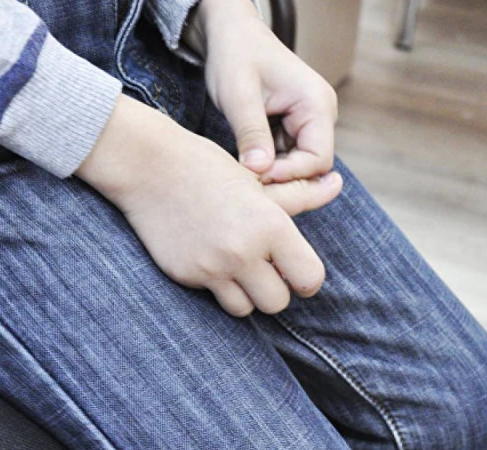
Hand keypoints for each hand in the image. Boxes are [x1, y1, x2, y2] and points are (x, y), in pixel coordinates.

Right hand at [76, 96, 341, 315]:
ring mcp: (212, 267)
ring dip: (245, 294)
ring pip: (245, 309)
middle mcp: (244, 251)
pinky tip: (208, 259)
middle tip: (262, 269)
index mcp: (270, 225)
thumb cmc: (208, 168)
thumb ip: (299, 195)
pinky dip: (216, 287)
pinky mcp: (185, 275)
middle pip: (278, 303)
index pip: (309, 279)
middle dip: (274, 290)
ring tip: (235, 265)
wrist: (149, 167)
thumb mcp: (257, 180)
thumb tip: (337, 184)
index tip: (294, 272)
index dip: (305, 280)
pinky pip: (213, 299)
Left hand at [185, 0, 338, 183]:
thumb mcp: (238, 95)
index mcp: (316, 103)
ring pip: (298, 164)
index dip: (290, 174)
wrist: (231, 35)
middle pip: (311, 166)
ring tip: (244, 172)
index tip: (256, 176)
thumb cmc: (235, 55)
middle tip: (247, 182)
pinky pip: (286, 156)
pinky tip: (247, 163)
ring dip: (273, 172)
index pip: (318, 158)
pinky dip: (268, 164)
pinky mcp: (293, 127)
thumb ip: (251, 132)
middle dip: (281, 177)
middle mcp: (319, 114)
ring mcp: (308, 121)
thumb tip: (259, 170)